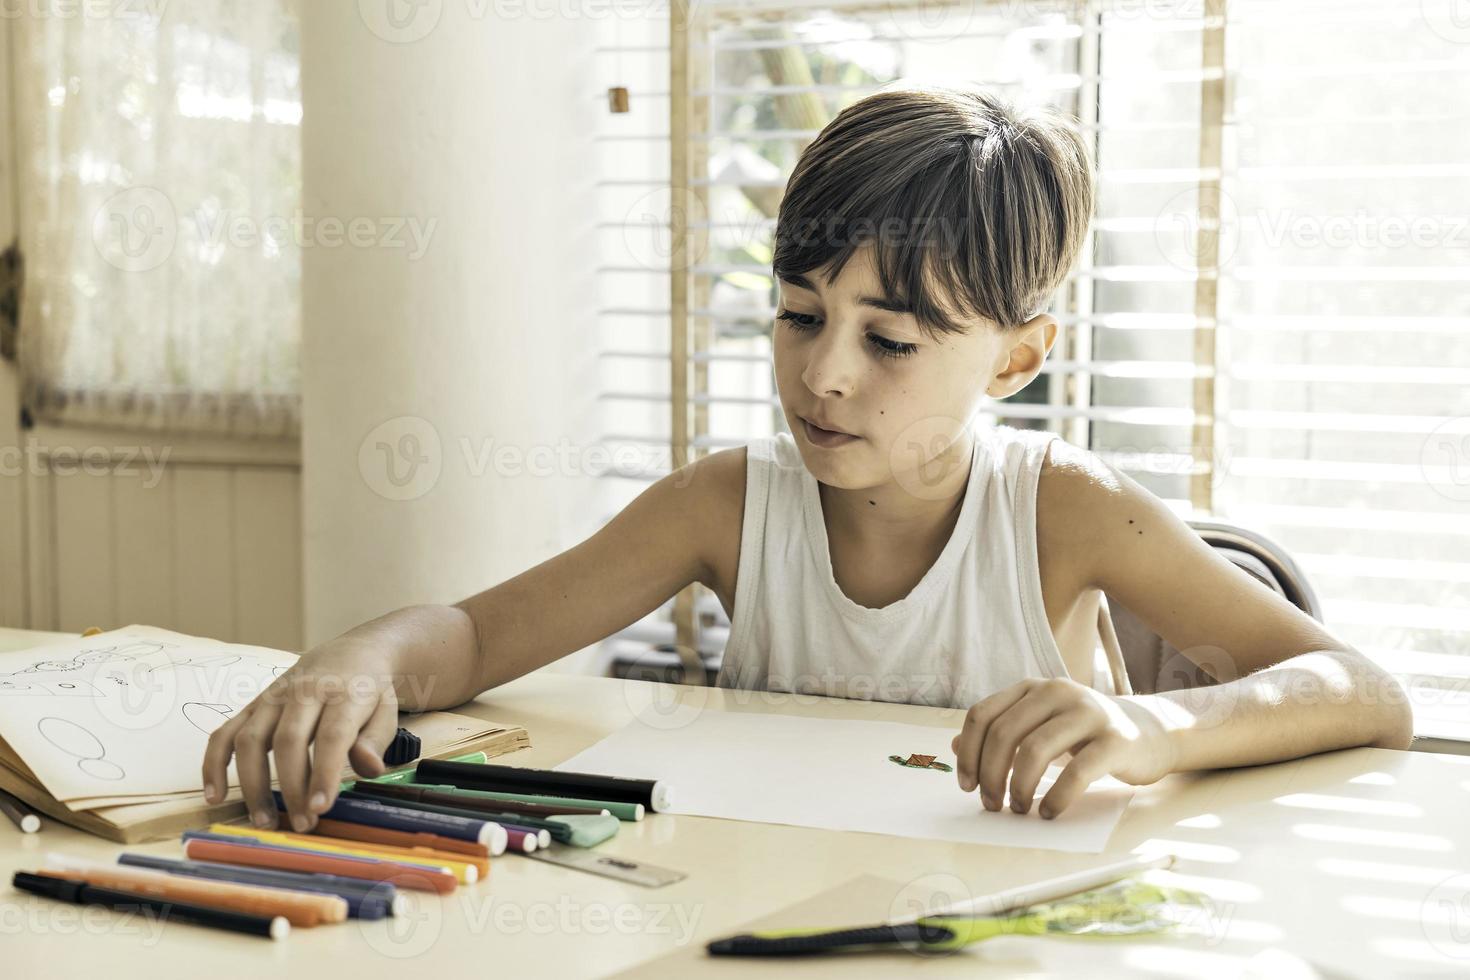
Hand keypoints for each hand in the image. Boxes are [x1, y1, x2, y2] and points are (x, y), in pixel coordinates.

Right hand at [200, 640, 400, 832]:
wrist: (349, 653)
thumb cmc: (368, 691)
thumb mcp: (387, 710)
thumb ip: (377, 739)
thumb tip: (369, 767)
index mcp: (343, 693)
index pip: (330, 735)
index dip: (324, 773)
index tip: (320, 808)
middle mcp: (304, 691)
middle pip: (288, 740)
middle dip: (291, 787)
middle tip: (302, 824)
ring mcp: (273, 696)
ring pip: (251, 739)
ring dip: (253, 784)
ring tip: (265, 821)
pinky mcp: (253, 704)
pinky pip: (224, 732)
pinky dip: (214, 764)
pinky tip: (215, 795)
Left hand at [951, 677, 1175, 819]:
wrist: (1148, 733)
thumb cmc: (1084, 735)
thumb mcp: (1040, 726)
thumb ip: (1001, 731)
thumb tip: (954, 747)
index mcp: (1032, 688)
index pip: (982, 715)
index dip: (968, 753)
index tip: (966, 786)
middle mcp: (1056, 692)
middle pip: (1003, 734)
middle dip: (990, 775)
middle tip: (992, 804)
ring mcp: (1088, 712)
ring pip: (1034, 750)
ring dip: (1018, 788)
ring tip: (1019, 809)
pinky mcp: (1115, 740)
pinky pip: (1076, 772)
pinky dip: (1055, 798)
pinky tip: (1048, 812)